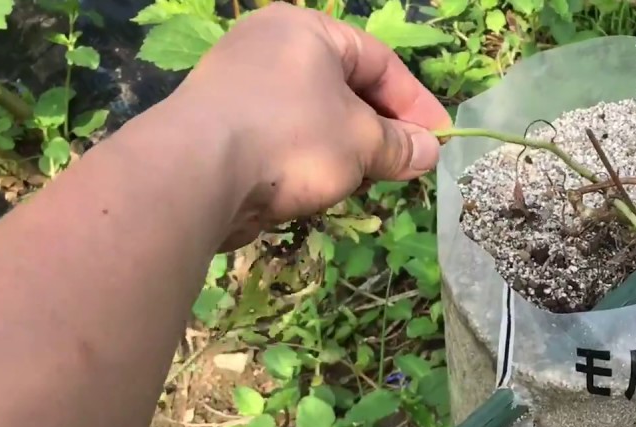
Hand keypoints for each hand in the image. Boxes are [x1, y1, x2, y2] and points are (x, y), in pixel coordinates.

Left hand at [162, 3, 451, 249]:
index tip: (439, 140)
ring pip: (315, 116)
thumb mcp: (363, 141)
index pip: (379, 61)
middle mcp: (270, 46)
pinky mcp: (222, 124)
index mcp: (306, 30)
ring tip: (366, 180)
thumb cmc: (292, 139)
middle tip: (406, 164)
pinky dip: (311, 159)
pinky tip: (323, 188)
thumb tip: (429, 151)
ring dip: (347, 150)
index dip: (416, 103)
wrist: (196, 174)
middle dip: (381, 130)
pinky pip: (284, 137)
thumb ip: (401, 145)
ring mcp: (240, 84)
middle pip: (346, 88)